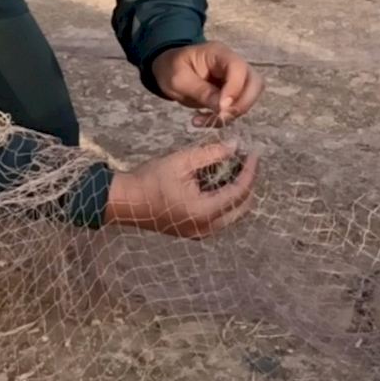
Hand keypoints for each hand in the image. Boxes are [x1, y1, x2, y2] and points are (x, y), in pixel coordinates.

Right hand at [104, 140, 258, 238]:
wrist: (126, 201)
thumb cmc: (150, 179)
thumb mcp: (182, 161)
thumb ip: (212, 153)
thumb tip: (235, 146)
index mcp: (204, 212)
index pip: (240, 192)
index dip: (250, 171)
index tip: (253, 153)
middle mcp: (206, 228)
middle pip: (242, 207)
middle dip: (248, 182)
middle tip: (246, 160)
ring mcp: (200, 233)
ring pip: (233, 214)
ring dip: (237, 192)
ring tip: (234, 167)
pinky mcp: (194, 232)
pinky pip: (220, 218)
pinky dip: (225, 200)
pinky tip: (220, 181)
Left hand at [151, 42, 264, 126]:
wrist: (168, 69)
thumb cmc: (171, 68)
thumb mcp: (179, 80)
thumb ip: (201, 91)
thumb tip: (223, 108)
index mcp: (218, 53)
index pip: (238, 68)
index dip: (234, 89)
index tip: (221, 108)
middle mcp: (232, 64)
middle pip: (255, 82)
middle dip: (242, 104)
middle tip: (221, 117)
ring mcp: (235, 78)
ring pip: (251, 96)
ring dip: (233, 113)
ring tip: (207, 120)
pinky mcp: (232, 92)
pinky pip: (238, 106)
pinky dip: (225, 117)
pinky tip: (205, 120)